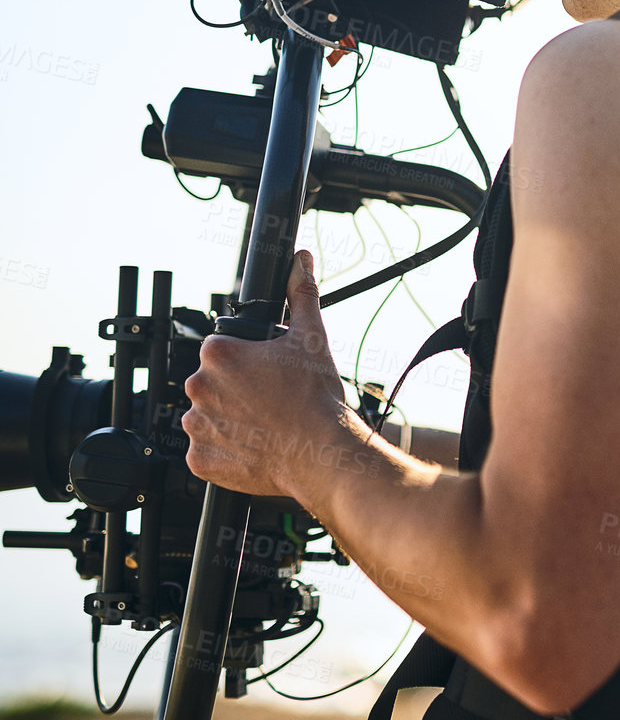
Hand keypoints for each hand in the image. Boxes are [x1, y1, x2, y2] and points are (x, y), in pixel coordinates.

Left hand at [182, 249, 361, 502]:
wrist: (322, 454)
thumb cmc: (316, 399)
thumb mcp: (311, 337)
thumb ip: (300, 293)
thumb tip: (301, 260)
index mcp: (217, 354)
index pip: (220, 350)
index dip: (245, 361)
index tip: (264, 374)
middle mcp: (198, 387)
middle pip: (212, 382)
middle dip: (235, 390)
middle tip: (268, 401)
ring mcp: (197, 426)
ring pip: (207, 416)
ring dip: (228, 419)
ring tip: (263, 425)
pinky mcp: (199, 460)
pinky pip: (206, 450)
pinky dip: (224, 450)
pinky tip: (253, 446)